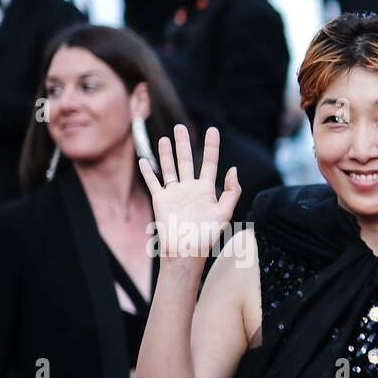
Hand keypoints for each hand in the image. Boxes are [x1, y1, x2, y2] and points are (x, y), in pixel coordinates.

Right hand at [139, 124, 240, 259]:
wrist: (186, 250)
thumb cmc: (207, 235)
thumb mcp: (225, 213)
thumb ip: (232, 191)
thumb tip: (233, 169)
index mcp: (207, 191)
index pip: (210, 163)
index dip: (211, 146)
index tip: (213, 130)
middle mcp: (190, 189)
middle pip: (186, 160)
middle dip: (183, 143)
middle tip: (180, 126)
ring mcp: (174, 193)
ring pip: (169, 168)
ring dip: (166, 153)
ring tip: (165, 138)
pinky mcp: (160, 199)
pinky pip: (153, 182)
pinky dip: (147, 171)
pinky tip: (144, 160)